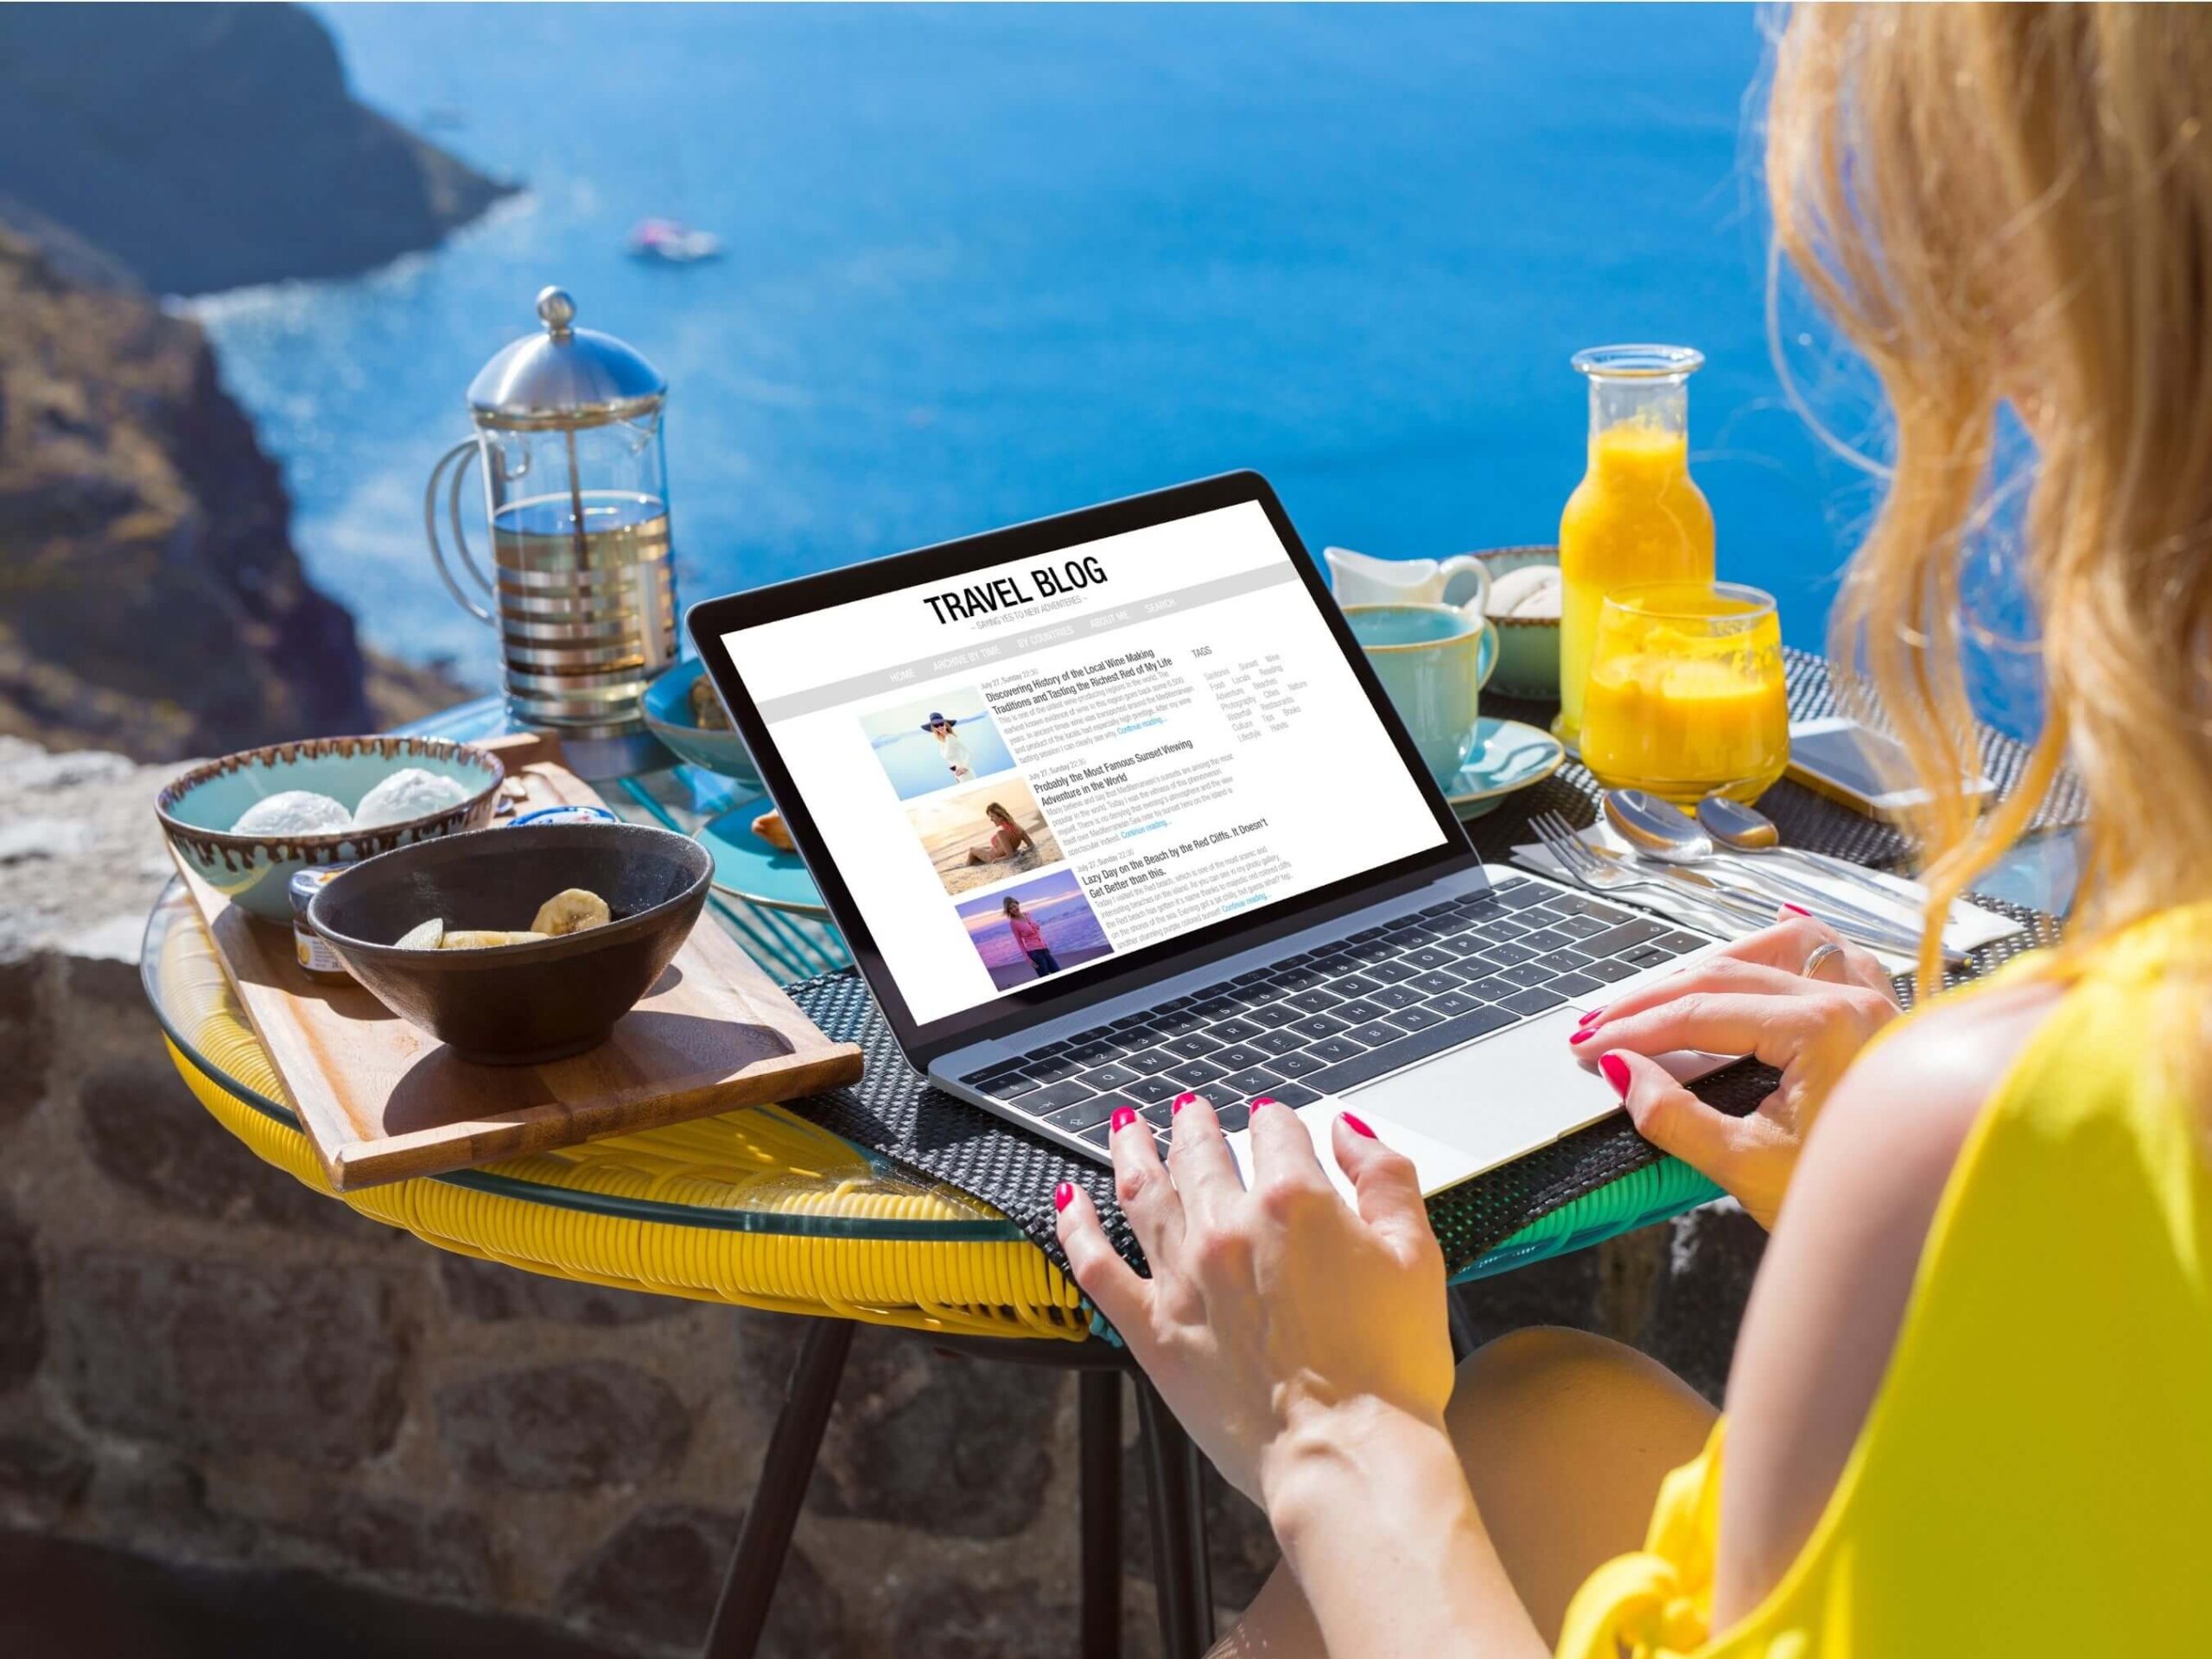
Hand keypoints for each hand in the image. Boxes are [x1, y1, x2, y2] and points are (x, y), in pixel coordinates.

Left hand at [1054, 1096, 1454, 1507]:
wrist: (1347, 1455)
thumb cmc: (1390, 1369)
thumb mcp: (1417, 1255)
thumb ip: (1385, 1177)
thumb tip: (1349, 1130)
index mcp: (1294, 1202)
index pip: (1276, 1131)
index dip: (1277, 1120)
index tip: (1273, 1121)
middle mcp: (1228, 1228)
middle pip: (1202, 1152)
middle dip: (1196, 1123)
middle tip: (1190, 1109)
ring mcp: (1183, 1278)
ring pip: (1144, 1191)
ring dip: (1134, 1150)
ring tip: (1127, 1127)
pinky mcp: (1152, 1329)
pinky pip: (1097, 1266)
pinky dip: (1077, 1228)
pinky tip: (1068, 1202)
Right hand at [1570, 911, 1901, 1227]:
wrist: (1930, 1225)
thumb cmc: (1855, 1202)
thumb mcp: (1748, 1167)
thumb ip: (1675, 1117)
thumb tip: (1623, 1072)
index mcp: (1824, 1027)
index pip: (1702, 1013)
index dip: (1635, 1030)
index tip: (1590, 1048)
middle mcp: (1854, 998)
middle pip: (1728, 971)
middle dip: (1656, 999)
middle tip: (1601, 1026)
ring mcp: (1875, 1000)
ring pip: (1780, 945)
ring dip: (1715, 961)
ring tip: (1664, 992)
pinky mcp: (1883, 1015)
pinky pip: (1832, 953)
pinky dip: (1786, 948)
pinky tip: (1760, 949)